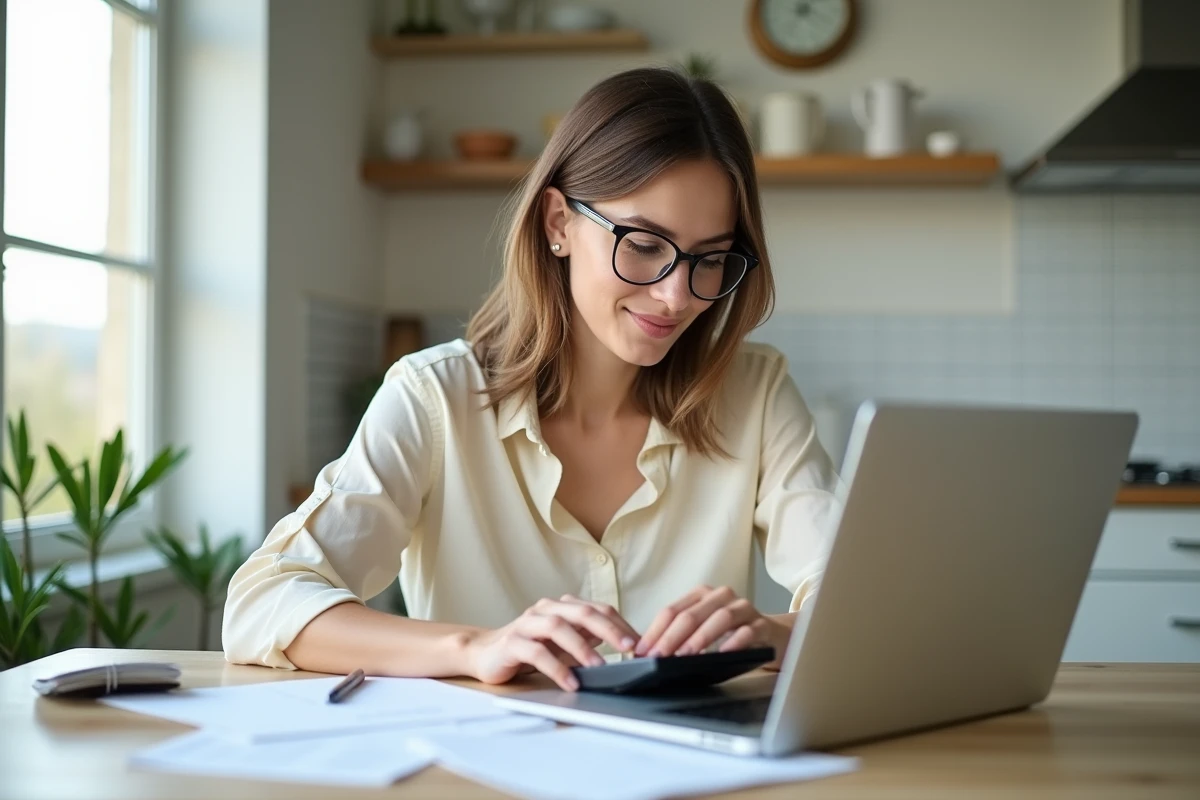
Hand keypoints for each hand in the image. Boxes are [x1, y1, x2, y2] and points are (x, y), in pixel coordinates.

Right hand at [464, 595, 638, 690]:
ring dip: (582, 648)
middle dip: (610, 630)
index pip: (598, 609)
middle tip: (629, 649)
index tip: (640, 644)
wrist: (483, 654)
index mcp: (561, 607)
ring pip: (558, 628)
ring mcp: (527, 623)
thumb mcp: (563, 642)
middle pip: (582, 612)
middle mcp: (545, 609)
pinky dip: (556, 668)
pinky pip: (537, 652)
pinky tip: (570, 682)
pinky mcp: (511, 643)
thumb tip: (623, 644)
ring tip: (600, 667)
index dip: (621, 625)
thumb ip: (587, 637)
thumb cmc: (528, 648)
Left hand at [634, 585, 788, 661]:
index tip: (643, 651)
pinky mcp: (762, 624)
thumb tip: (646, 651)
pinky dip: (734, 642)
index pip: (672, 611)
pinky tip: (723, 654)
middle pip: (691, 615)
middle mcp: (721, 596)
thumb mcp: (701, 629)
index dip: (655, 631)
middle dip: (671, 638)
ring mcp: (743, 608)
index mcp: (701, 595)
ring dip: (699, 639)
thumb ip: (677, 636)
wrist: (769, 634)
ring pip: (719, 619)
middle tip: (659, 657)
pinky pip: (747, 632)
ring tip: (685, 656)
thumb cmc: (729, 633)